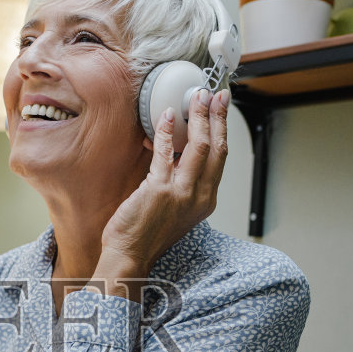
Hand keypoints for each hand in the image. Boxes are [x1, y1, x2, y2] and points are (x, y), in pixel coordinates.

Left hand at [96, 88, 228, 287]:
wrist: (130, 257)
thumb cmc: (147, 235)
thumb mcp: (175, 208)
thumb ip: (179, 180)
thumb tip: (173, 149)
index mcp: (205, 200)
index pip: (221, 158)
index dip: (222, 130)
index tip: (220, 109)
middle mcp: (199, 196)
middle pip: (217, 148)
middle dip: (217, 117)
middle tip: (215, 95)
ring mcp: (181, 193)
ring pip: (198, 147)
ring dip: (198, 117)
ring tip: (196, 97)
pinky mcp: (159, 191)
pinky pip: (167, 154)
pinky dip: (168, 132)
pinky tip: (167, 117)